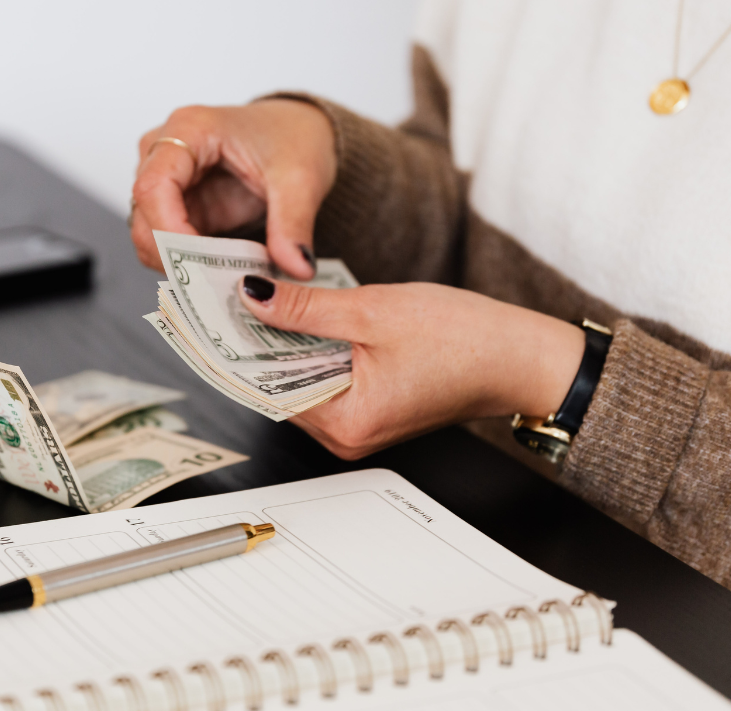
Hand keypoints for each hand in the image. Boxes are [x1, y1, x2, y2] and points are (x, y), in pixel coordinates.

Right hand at [130, 99, 336, 279]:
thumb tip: (296, 267)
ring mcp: (168, 180)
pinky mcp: (178, 206)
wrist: (300, 132)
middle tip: (217, 284)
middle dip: (174, 256)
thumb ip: (294, 224)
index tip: (201, 264)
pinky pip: (168, 244)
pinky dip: (189, 264)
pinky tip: (220, 272)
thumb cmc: (292, 136)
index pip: (154, 186)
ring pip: (149, 235)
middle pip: (144, 215)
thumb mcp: (302, 179)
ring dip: (180, 264)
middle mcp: (166, 152)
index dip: (169, 231)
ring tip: (224, 279)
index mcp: (190, 129)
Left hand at [237, 276, 586, 459]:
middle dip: (257, 341)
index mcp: (346, 422)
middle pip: (279, 386)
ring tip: (265, 298)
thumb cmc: (466, 340)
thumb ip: (305, 308)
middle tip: (230, 295)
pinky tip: (304, 316)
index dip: (235, 347)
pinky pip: (326, 380)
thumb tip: (254, 298)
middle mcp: (347, 436)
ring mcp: (360, 426)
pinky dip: (312, 349)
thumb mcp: (372, 311)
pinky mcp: (372, 409)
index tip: (209, 315)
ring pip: (301, 381)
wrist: (521, 356)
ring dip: (285, 343)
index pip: (265, 387)